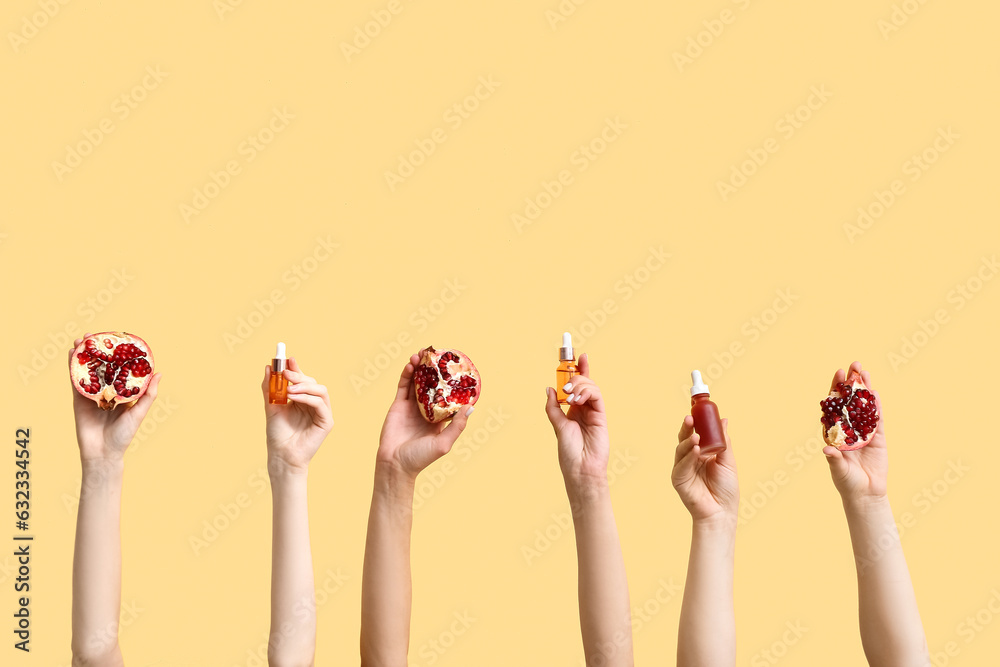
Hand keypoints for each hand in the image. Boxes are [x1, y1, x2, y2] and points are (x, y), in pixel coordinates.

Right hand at [69, 337, 161, 462]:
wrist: (103, 453)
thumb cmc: (124, 435)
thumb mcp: (138, 413)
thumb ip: (148, 394)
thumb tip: (159, 373)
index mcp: (122, 392)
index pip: (120, 369)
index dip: (117, 355)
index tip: (116, 339)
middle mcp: (107, 391)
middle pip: (102, 366)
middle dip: (97, 351)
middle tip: (95, 334)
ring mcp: (92, 394)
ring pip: (87, 370)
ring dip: (83, 355)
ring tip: (81, 340)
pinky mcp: (79, 400)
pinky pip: (76, 381)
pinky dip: (73, 367)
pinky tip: (72, 355)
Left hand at [262, 358, 333, 475]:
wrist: (280, 454)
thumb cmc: (277, 434)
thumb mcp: (271, 406)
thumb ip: (270, 388)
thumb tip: (267, 368)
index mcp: (302, 400)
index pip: (303, 380)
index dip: (297, 369)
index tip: (287, 359)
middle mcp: (314, 404)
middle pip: (313, 382)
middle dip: (299, 376)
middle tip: (286, 373)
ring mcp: (322, 412)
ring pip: (320, 390)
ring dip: (304, 386)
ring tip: (289, 389)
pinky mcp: (326, 422)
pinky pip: (320, 404)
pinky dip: (307, 397)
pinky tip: (294, 397)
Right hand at [376, 350, 473, 479]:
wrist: (394, 465)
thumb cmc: (421, 458)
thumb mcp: (444, 443)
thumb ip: (456, 426)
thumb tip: (471, 407)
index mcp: (439, 418)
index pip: (447, 395)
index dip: (450, 381)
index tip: (453, 366)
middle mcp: (426, 410)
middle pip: (431, 384)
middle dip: (433, 369)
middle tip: (436, 353)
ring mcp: (412, 407)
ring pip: (417, 382)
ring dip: (419, 367)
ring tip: (422, 354)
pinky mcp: (398, 406)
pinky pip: (403, 387)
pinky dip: (407, 375)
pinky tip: (411, 365)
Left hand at [544, 353, 610, 489]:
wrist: (581, 468)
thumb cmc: (569, 452)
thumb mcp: (557, 426)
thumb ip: (554, 407)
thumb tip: (549, 388)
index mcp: (572, 410)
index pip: (575, 385)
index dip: (577, 370)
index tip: (575, 355)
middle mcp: (583, 408)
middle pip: (584, 382)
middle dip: (576, 374)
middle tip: (566, 379)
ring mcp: (593, 411)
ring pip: (590, 386)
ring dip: (579, 385)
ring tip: (569, 395)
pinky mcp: (600, 415)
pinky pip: (596, 395)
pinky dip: (586, 392)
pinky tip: (577, 399)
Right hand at [672, 416, 738, 523]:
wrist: (722, 512)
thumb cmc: (726, 489)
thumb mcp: (728, 461)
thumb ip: (723, 441)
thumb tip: (724, 420)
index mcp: (701, 452)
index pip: (695, 433)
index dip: (694, 422)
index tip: (696, 409)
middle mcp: (690, 458)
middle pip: (684, 438)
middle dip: (687, 428)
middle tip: (690, 418)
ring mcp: (683, 468)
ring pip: (681, 450)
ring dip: (688, 441)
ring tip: (696, 436)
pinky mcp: (678, 479)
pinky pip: (681, 465)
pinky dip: (688, 456)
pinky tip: (695, 450)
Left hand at [822, 361, 887, 506]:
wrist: (866, 494)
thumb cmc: (847, 482)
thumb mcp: (838, 470)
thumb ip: (834, 460)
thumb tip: (827, 449)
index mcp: (835, 432)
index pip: (834, 406)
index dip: (835, 390)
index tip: (837, 374)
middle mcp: (849, 429)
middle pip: (850, 401)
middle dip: (851, 383)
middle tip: (854, 364)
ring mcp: (864, 432)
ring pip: (865, 406)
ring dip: (865, 389)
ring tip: (865, 372)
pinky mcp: (878, 438)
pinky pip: (878, 419)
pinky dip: (877, 406)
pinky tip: (876, 393)